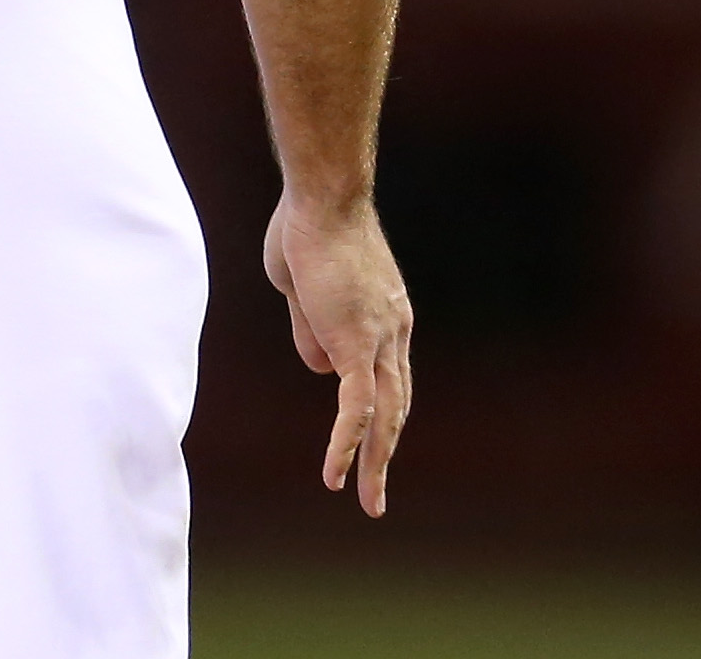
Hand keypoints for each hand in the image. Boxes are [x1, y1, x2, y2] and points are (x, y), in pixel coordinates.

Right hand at [261, 189, 411, 515]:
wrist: (322, 198)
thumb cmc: (306, 226)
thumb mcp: (303, 285)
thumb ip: (311, 326)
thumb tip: (319, 365)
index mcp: (386, 315)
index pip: (386, 374)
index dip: (374, 408)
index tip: (360, 437)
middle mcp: (394, 331)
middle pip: (397, 404)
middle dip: (386, 451)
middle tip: (376, 492)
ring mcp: (380, 339)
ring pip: (384, 415)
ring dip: (374, 462)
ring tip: (367, 502)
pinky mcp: (357, 344)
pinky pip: (354, 408)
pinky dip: (345, 445)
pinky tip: (333, 476)